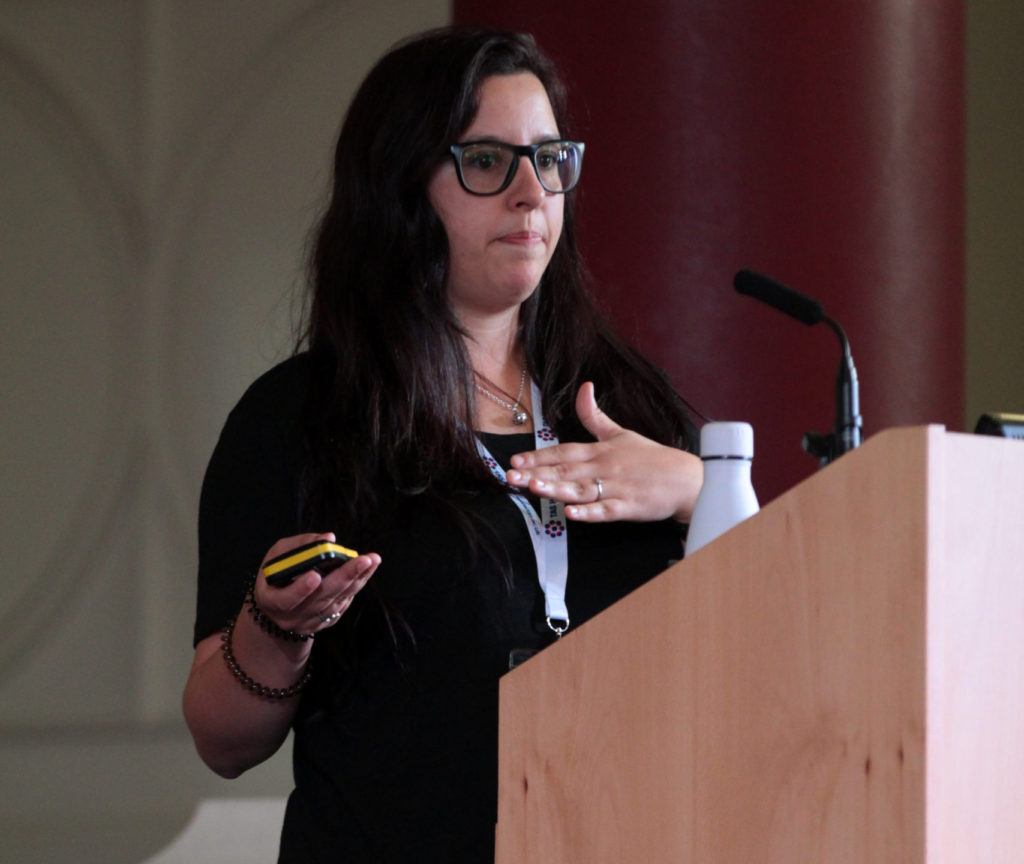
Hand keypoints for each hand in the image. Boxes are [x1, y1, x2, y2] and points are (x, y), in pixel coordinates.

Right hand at [252, 532, 380, 634]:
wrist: (277, 607)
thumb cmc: (276, 574)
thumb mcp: (278, 557)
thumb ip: (301, 546)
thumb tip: (329, 538)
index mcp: (271, 601)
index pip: (286, 599)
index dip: (301, 589)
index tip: (315, 576)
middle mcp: (291, 617)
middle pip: (321, 599)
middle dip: (345, 577)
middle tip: (364, 560)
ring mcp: (310, 623)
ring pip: (337, 601)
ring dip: (357, 579)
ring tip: (372, 561)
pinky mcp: (326, 622)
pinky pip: (344, 603)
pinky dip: (356, 586)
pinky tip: (366, 571)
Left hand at [506, 382, 702, 522]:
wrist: (685, 478)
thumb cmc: (651, 457)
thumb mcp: (621, 432)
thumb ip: (595, 415)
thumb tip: (584, 387)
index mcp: (600, 450)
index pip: (564, 451)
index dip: (539, 455)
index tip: (516, 459)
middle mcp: (604, 467)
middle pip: (566, 470)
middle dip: (537, 473)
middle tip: (511, 476)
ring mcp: (616, 488)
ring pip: (581, 489)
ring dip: (557, 489)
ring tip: (534, 488)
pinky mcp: (629, 507)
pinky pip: (605, 510)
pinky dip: (589, 512)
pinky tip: (571, 513)